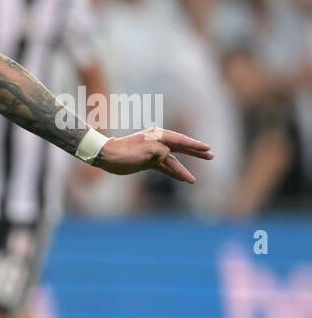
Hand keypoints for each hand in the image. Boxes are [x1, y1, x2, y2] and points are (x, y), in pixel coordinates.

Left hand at [93, 128, 213, 183]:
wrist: (106, 156)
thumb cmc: (125, 152)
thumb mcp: (147, 151)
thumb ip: (161, 152)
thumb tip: (167, 156)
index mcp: (158, 136)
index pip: (181, 141)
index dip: (195, 146)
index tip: (208, 149)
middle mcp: (157, 142)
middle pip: (181, 148)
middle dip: (195, 153)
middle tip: (211, 156)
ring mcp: (152, 152)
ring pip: (172, 161)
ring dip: (182, 171)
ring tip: (193, 180)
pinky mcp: (146, 162)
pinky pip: (163, 167)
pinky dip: (171, 173)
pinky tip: (180, 179)